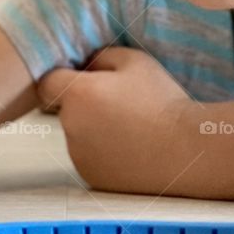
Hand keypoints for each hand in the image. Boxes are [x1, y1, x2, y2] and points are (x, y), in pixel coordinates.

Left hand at [36, 46, 190, 189]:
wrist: (187, 149)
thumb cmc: (163, 100)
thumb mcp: (135, 61)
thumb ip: (100, 55)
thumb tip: (84, 63)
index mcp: (78, 93)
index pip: (47, 83)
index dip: (62, 79)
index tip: (81, 79)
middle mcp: (70, 125)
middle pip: (66, 109)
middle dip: (84, 104)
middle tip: (120, 104)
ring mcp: (79, 155)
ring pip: (77, 135)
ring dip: (93, 130)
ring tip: (131, 128)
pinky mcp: (90, 177)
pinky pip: (89, 158)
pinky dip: (102, 154)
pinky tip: (131, 149)